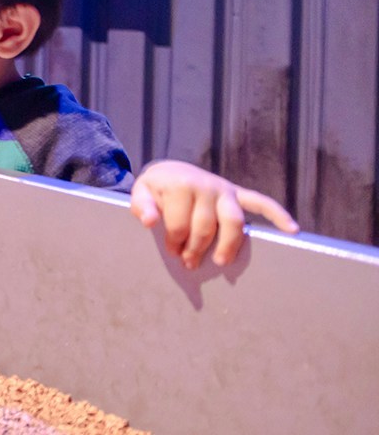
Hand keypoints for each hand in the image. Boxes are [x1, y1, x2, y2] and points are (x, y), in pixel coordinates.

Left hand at [130, 159, 299, 268]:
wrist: (172, 171)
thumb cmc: (157, 189)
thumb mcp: (141, 193)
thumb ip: (142, 206)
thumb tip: (149, 222)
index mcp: (180, 185)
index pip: (180, 222)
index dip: (174, 241)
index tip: (172, 251)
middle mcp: (207, 185)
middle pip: (206, 226)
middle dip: (196, 248)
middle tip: (189, 263)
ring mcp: (225, 190)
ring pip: (234, 221)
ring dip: (229, 243)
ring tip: (222, 262)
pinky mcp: (238, 194)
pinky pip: (261, 203)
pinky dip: (278, 215)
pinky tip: (292, 229)